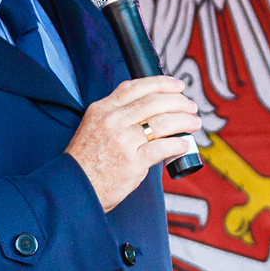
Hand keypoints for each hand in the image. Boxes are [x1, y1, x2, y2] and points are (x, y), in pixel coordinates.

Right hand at [66, 76, 201, 211]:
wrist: (76, 187)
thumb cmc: (87, 160)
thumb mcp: (94, 126)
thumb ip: (118, 114)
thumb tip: (152, 110)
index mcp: (103, 109)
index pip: (136, 87)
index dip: (162, 83)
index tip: (178, 86)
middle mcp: (112, 121)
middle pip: (154, 102)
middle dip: (179, 102)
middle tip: (191, 107)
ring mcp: (123, 141)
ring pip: (162, 123)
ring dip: (184, 121)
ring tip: (194, 123)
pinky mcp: (133, 162)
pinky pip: (163, 148)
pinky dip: (178, 144)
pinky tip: (184, 144)